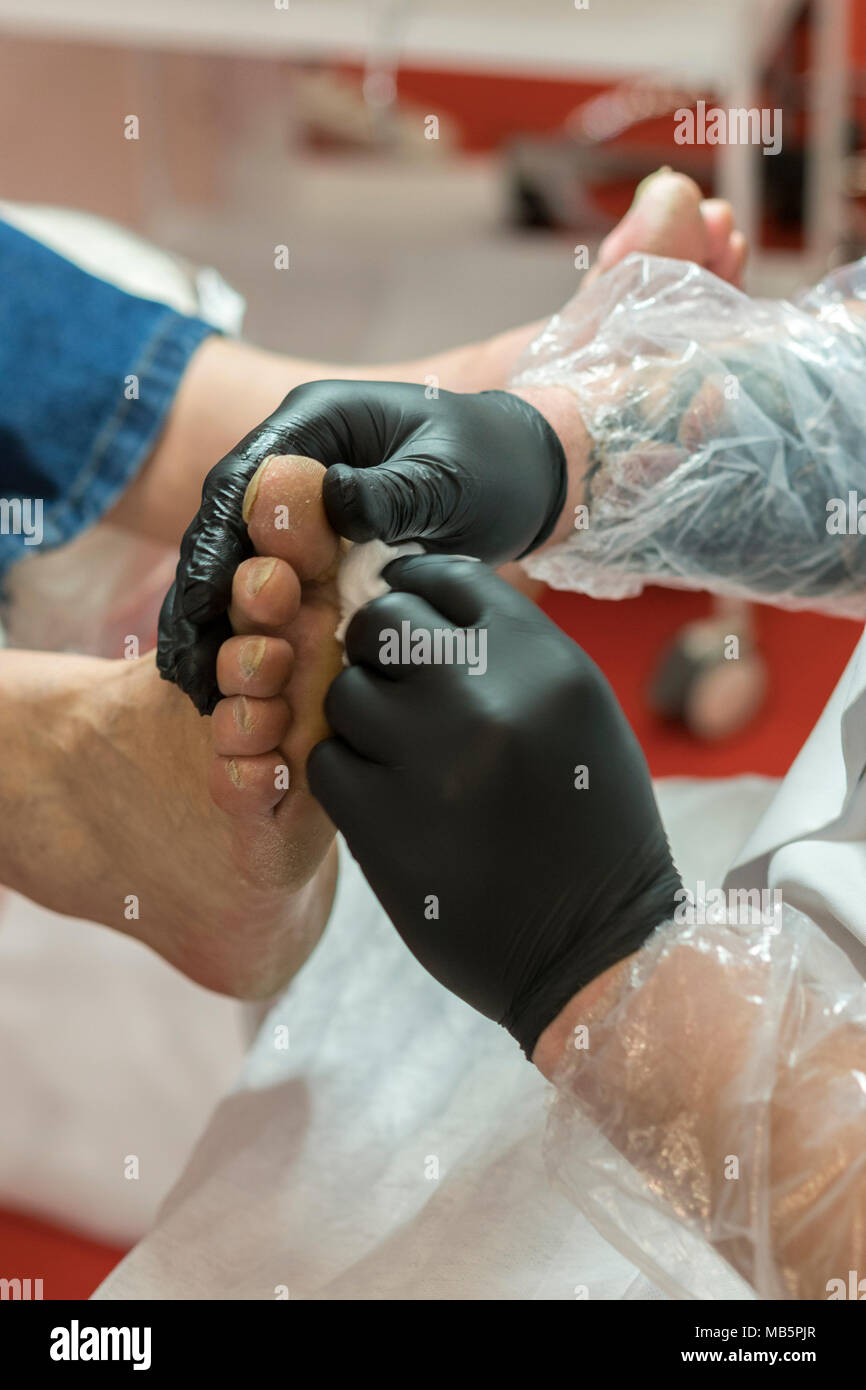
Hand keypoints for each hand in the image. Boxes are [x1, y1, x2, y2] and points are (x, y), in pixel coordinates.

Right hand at [157, 379, 565, 712]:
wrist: (523, 477)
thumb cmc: (491, 463)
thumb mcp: (449, 475)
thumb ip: (392, 490)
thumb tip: (333, 503)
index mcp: (313, 424)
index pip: (239, 482)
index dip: (214, 545)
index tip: (203, 604)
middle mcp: (292, 462)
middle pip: (222, 529)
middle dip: (199, 596)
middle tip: (185, 666)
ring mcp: (299, 508)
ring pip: (236, 565)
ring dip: (215, 624)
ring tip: (203, 690)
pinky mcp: (314, 548)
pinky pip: (269, 588)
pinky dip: (251, 633)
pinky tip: (239, 687)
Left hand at [307, 555, 680, 1055]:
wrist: (595, 945)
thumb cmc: (593, 823)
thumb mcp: (580, 713)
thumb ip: (512, 652)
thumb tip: (423, 594)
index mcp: (547, 664)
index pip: (448, 580)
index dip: (417, 591)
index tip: (410, 614)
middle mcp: (487, 699)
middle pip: (383, 624)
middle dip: (381, 649)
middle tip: (398, 687)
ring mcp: (430, 762)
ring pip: (346, 692)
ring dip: (362, 716)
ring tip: (398, 752)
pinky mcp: (383, 826)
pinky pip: (327, 762)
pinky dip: (347, 775)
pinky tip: (384, 796)